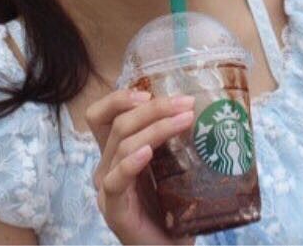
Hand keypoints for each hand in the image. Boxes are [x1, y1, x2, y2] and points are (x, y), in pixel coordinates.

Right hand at [85, 89, 196, 244]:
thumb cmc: (173, 209)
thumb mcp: (173, 167)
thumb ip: (175, 141)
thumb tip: (201, 107)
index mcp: (115, 153)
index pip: (101, 116)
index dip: (118, 98)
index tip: (148, 91)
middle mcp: (106, 167)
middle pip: (117, 124)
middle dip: (153, 108)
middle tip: (186, 103)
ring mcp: (107, 189)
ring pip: (122, 145)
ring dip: (156, 128)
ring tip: (185, 121)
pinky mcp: (114, 210)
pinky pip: (116, 181)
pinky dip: (131, 162)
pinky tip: (148, 153)